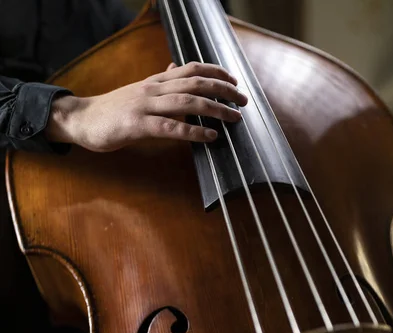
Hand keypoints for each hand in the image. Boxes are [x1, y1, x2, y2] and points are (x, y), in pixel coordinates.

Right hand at [46, 61, 247, 151]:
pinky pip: (170, 127)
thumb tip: (176, 68)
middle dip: (223, 91)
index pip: (191, 68)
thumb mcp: (138, 91)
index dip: (216, 72)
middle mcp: (153, 89)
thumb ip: (159, 81)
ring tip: (233, 118)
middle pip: (196, 83)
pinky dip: (193, 131)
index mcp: (155, 81)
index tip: (234, 81)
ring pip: (187, 102)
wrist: (81, 119)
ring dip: (215, 109)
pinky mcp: (137, 126)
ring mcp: (145, 106)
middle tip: (243, 101)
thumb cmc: (111, 109)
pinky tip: (209, 136)